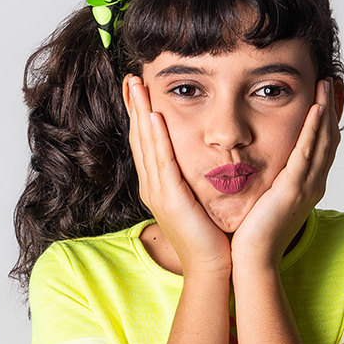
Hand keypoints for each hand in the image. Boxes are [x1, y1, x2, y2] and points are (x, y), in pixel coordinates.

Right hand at [124, 76, 231, 275]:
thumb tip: (204, 157)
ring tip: (135, 85)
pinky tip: (152, 116)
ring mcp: (158, 192)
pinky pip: (161, 161)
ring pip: (146, 145)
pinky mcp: (170, 198)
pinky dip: (155, 137)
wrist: (213, 266)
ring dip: (140, 113)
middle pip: (139, 139)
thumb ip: (196, 177)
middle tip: (130, 77)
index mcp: (159, 186)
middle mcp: (153, 186)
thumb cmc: (212, 235)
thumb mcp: (200, 198)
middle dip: (134, 106)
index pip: (147, 143)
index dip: (140, 114)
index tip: (139, 88)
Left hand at [231, 78, 341, 268]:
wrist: (253, 259)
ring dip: (325, 111)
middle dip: (330, 108)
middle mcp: (313, 184)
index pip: (322, 145)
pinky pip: (305, 154)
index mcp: (307, 186)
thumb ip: (270, 178)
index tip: (324, 94)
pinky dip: (312, 130)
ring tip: (325, 84)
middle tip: (329, 80)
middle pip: (328, 138)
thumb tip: (263, 162)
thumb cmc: (254, 233)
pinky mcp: (293, 190)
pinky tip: (315, 110)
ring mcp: (306, 187)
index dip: (326, 119)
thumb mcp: (267, 198)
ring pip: (321, 141)